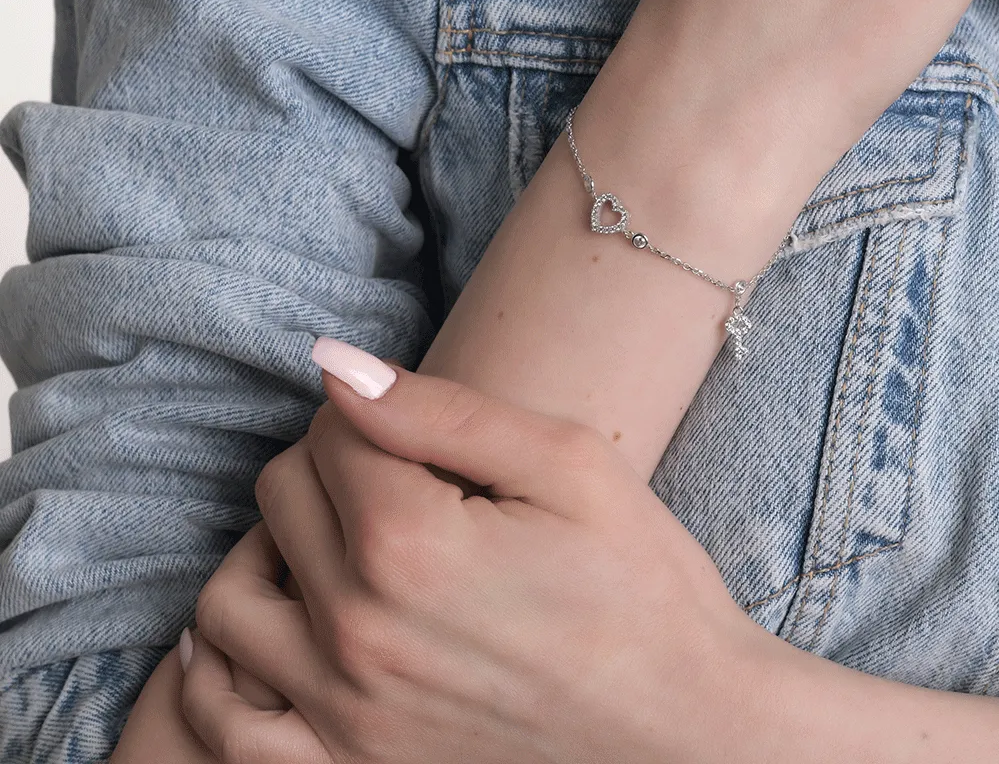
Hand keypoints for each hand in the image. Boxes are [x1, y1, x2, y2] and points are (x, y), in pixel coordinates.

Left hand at [179, 353, 790, 763]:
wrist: (686, 729)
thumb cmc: (643, 585)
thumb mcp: (568, 464)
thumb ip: (442, 409)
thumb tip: (331, 362)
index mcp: (413, 541)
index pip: (330, 429)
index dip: (376, 410)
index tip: (424, 431)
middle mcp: (358, 630)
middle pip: (279, 494)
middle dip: (330, 463)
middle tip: (400, 475)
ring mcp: (344, 711)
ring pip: (228, 597)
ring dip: (270, 550)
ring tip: (338, 543)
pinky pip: (224, 723)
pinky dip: (221, 670)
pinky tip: (268, 633)